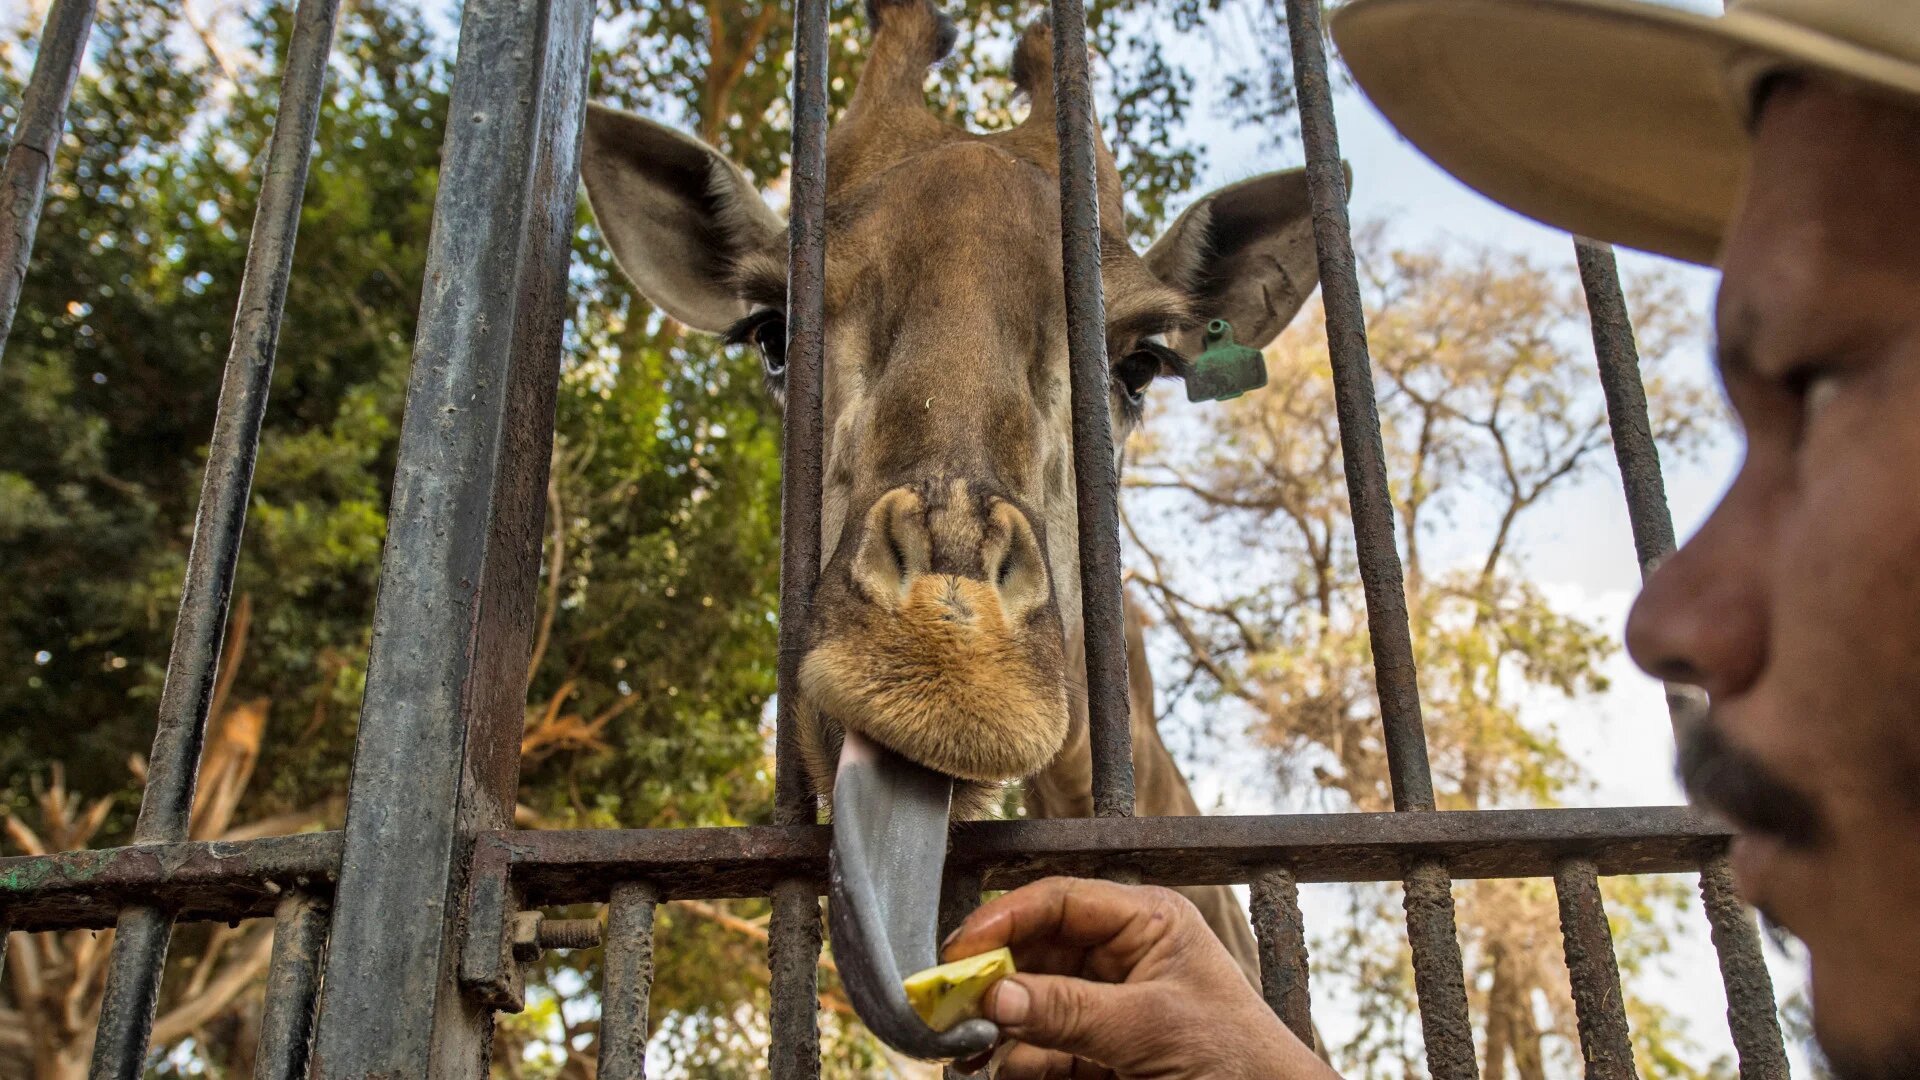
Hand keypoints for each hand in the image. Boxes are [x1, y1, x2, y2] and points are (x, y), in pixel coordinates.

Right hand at [941, 876, 1337, 1078]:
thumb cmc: (1238, 1060)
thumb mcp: (1150, 1028)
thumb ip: (1069, 1010)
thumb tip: (995, 996)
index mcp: (1147, 922)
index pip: (1060, 901)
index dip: (1005, 919)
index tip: (961, 950)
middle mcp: (1121, 955)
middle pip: (1034, 951)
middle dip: (992, 978)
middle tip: (948, 1003)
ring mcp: (1107, 1007)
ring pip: (1028, 1003)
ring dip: (995, 1026)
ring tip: (965, 1046)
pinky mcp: (1096, 1055)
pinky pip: (1038, 1050)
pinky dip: (1012, 1062)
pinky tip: (993, 1068)